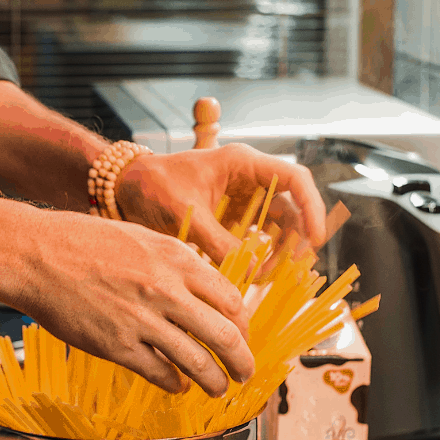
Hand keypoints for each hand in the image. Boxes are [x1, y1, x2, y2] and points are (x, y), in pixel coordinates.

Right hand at [3, 210, 251, 397]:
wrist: (35, 254)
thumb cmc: (83, 242)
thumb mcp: (142, 238)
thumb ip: (176, 264)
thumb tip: (203, 289)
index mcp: (177, 259)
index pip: (232, 300)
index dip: (244, 326)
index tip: (243, 336)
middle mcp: (166, 290)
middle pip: (226, 336)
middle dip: (243, 362)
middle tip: (245, 373)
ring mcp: (142, 320)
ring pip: (198, 362)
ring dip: (215, 381)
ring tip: (218, 388)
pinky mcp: (117, 346)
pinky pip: (160, 373)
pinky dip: (176, 384)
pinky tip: (178, 385)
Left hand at [113, 143, 326, 263]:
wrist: (124, 190)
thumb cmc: (152, 187)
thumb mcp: (185, 214)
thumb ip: (219, 242)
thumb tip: (253, 270)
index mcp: (242, 164)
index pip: (294, 179)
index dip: (311, 207)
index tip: (315, 238)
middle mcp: (248, 180)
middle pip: (291, 207)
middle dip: (297, 238)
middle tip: (294, 269)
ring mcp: (242, 200)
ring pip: (277, 226)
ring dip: (280, 251)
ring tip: (272, 275)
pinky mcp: (232, 219)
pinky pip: (258, 238)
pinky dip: (261, 256)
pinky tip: (256, 274)